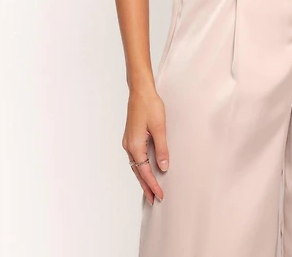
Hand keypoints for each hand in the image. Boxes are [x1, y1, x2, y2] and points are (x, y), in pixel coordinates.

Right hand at [122, 84, 170, 204]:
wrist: (140, 91)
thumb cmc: (150, 106)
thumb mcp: (160, 128)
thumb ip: (161, 148)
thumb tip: (163, 167)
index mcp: (135, 145)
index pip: (144, 172)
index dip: (153, 185)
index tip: (160, 196)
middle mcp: (129, 146)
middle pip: (137, 172)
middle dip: (146, 186)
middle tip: (154, 201)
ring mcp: (128, 141)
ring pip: (136, 165)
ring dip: (143, 178)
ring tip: (151, 190)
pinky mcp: (131, 137)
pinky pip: (136, 157)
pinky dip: (141, 167)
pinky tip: (147, 170)